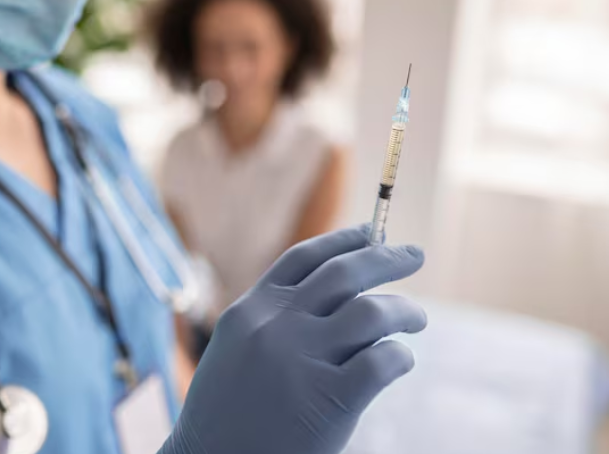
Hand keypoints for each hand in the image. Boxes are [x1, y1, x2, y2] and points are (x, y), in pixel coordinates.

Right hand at [161, 225, 425, 453]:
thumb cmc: (225, 412)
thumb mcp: (236, 349)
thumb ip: (273, 318)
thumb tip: (332, 293)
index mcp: (252, 311)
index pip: (305, 258)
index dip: (344, 240)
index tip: (373, 231)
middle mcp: (276, 327)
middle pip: (344, 274)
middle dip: (386, 258)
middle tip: (414, 254)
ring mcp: (302, 361)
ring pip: (372, 313)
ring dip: (404, 311)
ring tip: (417, 319)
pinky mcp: (329, 401)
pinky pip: (382, 361)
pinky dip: (400, 356)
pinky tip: (400, 361)